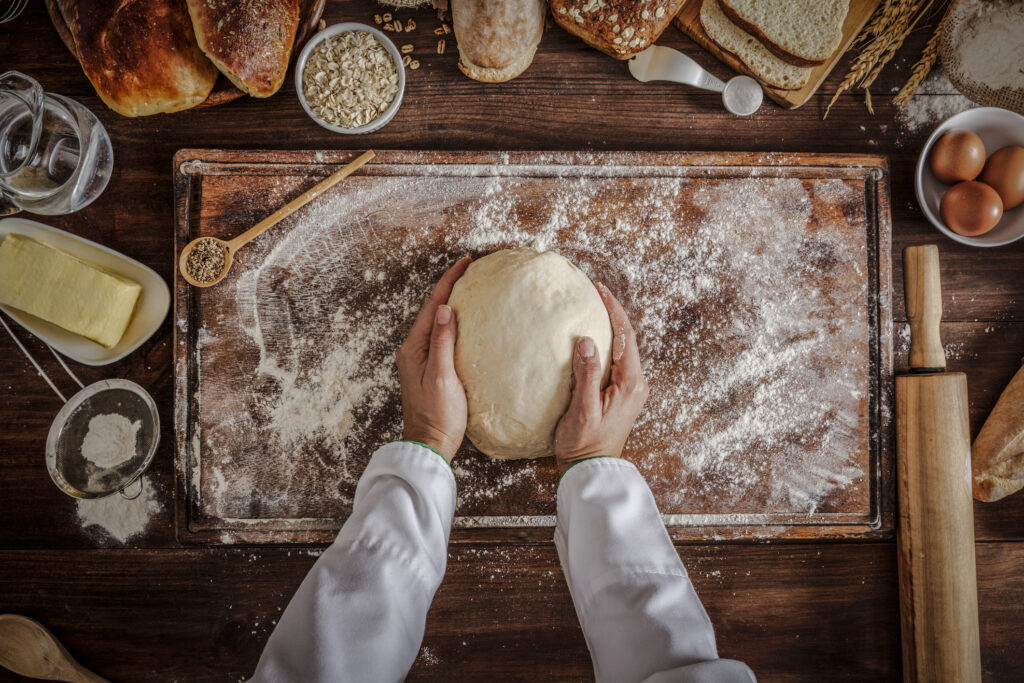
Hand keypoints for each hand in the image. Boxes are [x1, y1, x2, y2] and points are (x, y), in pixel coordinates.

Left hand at [396, 257, 471, 461]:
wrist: (430, 446)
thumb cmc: (437, 416)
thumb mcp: (441, 376)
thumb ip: (443, 342)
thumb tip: (446, 309)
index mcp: (413, 348)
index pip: (433, 306)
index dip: (449, 282)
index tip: (465, 262)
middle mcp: (413, 350)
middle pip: (433, 310)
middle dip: (450, 287)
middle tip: (470, 268)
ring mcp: (421, 360)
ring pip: (438, 323)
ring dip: (452, 304)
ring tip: (469, 287)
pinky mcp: (431, 370)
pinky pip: (442, 337)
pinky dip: (455, 324)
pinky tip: (466, 322)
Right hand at [554, 283, 648, 472]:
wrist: (591, 471)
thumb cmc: (584, 445)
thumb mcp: (582, 410)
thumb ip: (586, 375)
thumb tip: (586, 340)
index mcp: (631, 384)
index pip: (625, 336)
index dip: (614, 310)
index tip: (599, 289)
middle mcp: (636, 384)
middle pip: (627, 338)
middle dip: (613, 313)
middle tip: (596, 291)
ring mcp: (631, 390)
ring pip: (623, 348)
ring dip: (610, 326)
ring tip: (595, 306)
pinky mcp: (622, 394)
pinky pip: (617, 360)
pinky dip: (607, 343)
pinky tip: (593, 337)